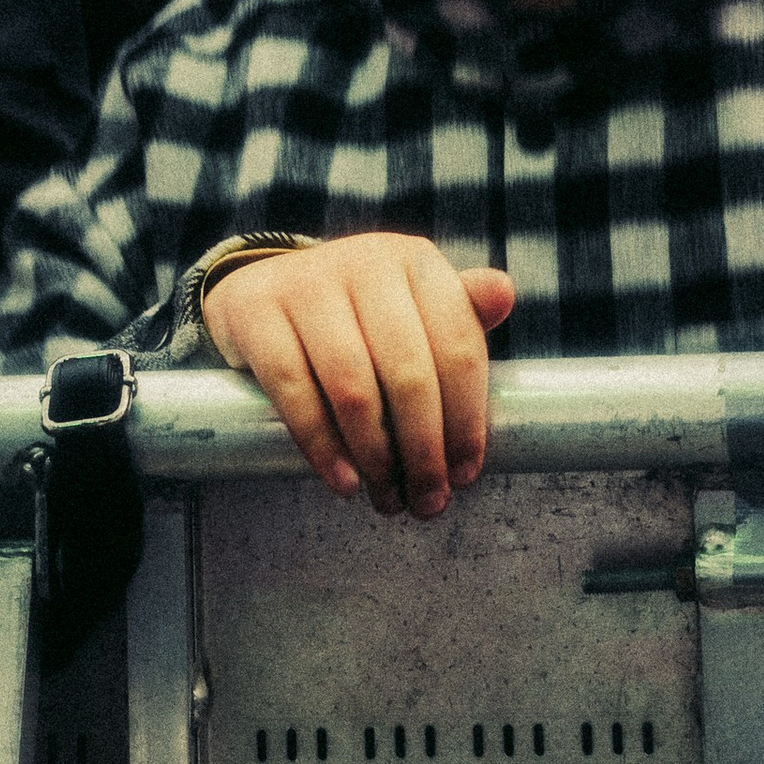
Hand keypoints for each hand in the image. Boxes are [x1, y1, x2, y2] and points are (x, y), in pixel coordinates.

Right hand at [200, 234, 516, 517]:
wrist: (266, 292)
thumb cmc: (358, 315)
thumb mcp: (411, 306)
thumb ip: (460, 314)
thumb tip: (505, 294)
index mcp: (415, 260)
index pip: (458, 343)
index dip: (468, 418)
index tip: (467, 473)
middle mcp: (364, 261)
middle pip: (408, 372)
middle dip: (424, 450)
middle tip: (428, 503)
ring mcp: (307, 282)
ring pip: (353, 387)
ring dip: (376, 457)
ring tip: (387, 498)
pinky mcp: (257, 311)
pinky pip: (294, 391)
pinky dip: (323, 448)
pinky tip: (345, 483)